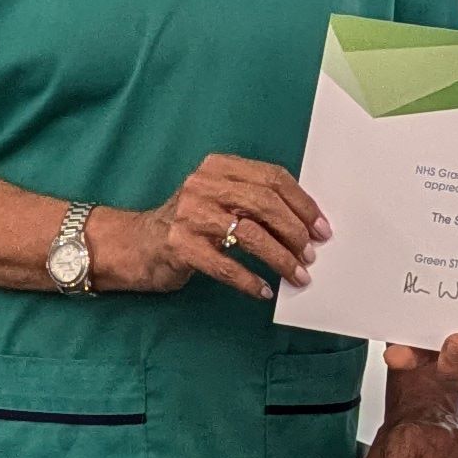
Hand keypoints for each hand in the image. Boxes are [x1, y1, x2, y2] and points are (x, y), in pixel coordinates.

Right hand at [102, 154, 324, 300]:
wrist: (136, 245)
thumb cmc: (189, 225)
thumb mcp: (219, 200)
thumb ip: (254, 202)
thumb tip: (306, 226)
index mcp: (219, 167)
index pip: (272, 178)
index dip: (303, 204)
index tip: (321, 228)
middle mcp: (203, 185)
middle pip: (264, 203)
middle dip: (295, 232)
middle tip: (311, 254)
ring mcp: (189, 214)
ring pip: (249, 234)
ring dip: (279, 258)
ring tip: (296, 275)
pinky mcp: (178, 245)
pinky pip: (224, 264)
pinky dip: (248, 280)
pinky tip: (263, 290)